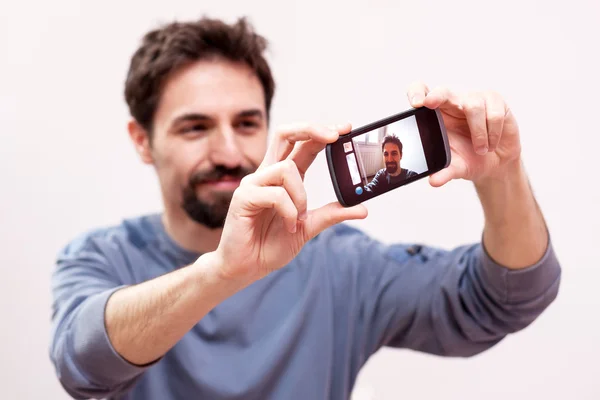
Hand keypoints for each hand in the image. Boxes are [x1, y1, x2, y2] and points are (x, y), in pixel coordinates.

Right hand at [213, 123, 367, 282]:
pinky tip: (288, 226)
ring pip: (286, 168)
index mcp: (284, 177)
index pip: (302, 143)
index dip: (322, 131)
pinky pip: (275, 194)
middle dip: (311, 129)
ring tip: (298, 219)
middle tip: (334, 136)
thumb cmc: (271, 245)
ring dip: (301, 195)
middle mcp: (267, 174)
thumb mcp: (309, 227)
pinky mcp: (243, 197)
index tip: (345, 128)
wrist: (247, 268)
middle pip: (285, 134)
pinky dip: (289, 212)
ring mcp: (253, 184)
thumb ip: (332, 214)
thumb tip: (363, 208)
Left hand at [407, 83, 521, 185]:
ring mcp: (474, 98)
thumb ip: (444, 172)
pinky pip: (493, 113)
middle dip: (436, 96)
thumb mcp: (455, 167)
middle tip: (429, 103)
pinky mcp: (494, 101)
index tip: (415, 105)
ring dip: (478, 133)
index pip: (421, 92)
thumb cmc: (469, 158)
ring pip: (473, 106)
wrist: (496, 163)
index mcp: (436, 114)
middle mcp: (453, 102)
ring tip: (481, 150)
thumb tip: (434, 181)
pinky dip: (493, 133)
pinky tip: (492, 143)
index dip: (416, 93)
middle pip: (443, 90)